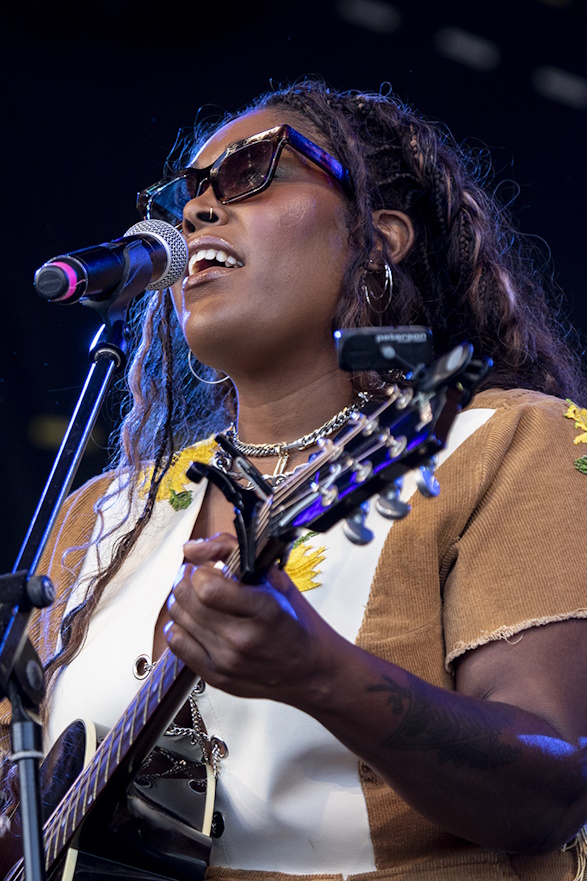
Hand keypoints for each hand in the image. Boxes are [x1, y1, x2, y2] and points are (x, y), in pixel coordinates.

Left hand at [164, 533, 344, 705]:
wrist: (310, 670)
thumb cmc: (295, 621)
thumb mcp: (275, 577)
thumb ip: (232, 551)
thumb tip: (191, 549)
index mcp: (264, 609)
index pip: (207, 586)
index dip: (201, 570)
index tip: (209, 568)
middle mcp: (243, 639)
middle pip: (186, 598)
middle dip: (187, 580)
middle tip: (199, 578)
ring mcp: (227, 661)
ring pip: (177, 618)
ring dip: (183, 602)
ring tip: (200, 599)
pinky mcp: (215, 677)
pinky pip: (177, 644)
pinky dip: (181, 627)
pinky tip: (196, 621)